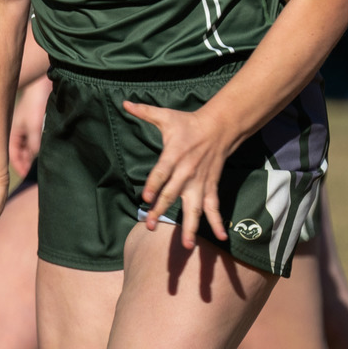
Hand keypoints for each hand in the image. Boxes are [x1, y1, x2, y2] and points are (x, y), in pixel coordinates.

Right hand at [8, 76, 51, 178]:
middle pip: (19, 151)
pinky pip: (34, 139)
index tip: (25, 174)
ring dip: (31, 154)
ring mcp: (25, 127)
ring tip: (37, 163)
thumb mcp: (33, 128)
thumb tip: (34, 158)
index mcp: (13, 133)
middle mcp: (17, 131)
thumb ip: (33, 145)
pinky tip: (43, 149)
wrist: (41, 86)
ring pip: (27, 146)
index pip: (12, 154)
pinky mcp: (34, 123)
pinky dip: (37, 146)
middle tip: (31, 171)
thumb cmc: (34, 104)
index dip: (18, 165)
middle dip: (24, 161)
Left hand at [124, 100, 236, 247]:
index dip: (155, 185)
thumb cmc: (187, 123)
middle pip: (173, 194)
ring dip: (191, 227)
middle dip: (161, 211)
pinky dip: (218, 222)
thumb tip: (124, 102)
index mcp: (174, 155)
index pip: (161, 173)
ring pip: (195, 208)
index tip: (147, 199)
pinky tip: (223, 237)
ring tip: (187, 246)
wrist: (219, 128)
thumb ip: (144, 111)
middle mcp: (187, 172)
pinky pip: (214, 207)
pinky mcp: (210, 187)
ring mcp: (200, 182)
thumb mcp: (165, 116)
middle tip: (150, 227)